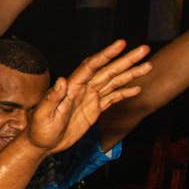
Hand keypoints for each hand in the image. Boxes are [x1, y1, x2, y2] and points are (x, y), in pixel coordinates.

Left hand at [21, 40, 150, 154]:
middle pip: (107, 70)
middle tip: (144, 49)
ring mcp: (89, 98)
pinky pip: (112, 97)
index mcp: (72, 87)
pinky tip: (137, 88)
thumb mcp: (43, 114)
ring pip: (113, 81)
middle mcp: (83, 89)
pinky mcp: (94, 108)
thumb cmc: (39, 130)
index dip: (106, 55)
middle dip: (126, 60)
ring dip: (130, 73)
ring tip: (148, 65)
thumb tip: (62, 80)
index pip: (91, 66)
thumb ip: (53, 97)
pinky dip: (124, 92)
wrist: (43, 144)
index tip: (121, 44)